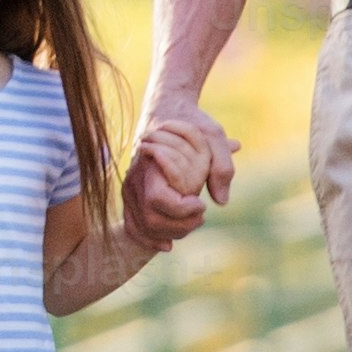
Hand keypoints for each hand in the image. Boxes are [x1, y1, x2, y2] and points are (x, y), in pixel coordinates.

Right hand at [129, 100, 235, 246]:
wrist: (165, 107)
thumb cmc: (191, 120)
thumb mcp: (213, 135)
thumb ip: (221, 166)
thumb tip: (220, 201)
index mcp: (151, 163)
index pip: (158, 200)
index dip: (181, 209)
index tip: (200, 202)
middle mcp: (135, 178)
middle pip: (150, 219)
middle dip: (179, 225)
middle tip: (200, 214)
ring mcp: (130, 187)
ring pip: (142, 226)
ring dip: (169, 233)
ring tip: (191, 224)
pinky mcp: (132, 194)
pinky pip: (133, 223)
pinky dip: (148, 238)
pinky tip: (167, 245)